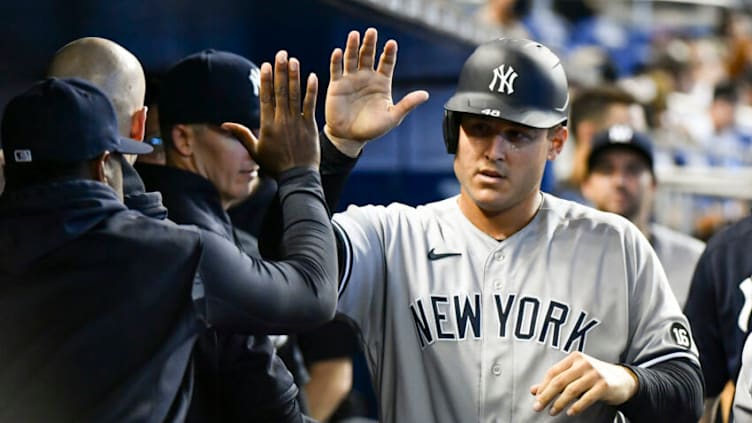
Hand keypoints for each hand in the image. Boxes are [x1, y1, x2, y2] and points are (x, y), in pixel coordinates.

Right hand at [223, 50, 318, 176]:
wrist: (297, 177)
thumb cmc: (275, 166)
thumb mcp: (255, 151)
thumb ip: (241, 134)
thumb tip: (224, 123)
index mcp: (267, 125)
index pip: (265, 97)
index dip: (266, 80)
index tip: (266, 65)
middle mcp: (281, 121)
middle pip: (279, 92)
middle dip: (280, 71)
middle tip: (281, 54)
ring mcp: (296, 122)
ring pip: (294, 95)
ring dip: (293, 76)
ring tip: (293, 60)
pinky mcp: (309, 126)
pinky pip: (310, 105)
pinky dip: (311, 91)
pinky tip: (311, 76)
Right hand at [325, 27, 428, 156]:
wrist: (350, 138)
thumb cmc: (372, 129)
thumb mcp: (392, 117)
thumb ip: (407, 104)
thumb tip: (426, 94)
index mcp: (382, 82)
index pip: (386, 63)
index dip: (389, 53)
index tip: (391, 43)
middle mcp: (367, 77)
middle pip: (368, 55)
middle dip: (370, 44)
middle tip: (372, 32)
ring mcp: (351, 79)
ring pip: (352, 58)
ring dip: (353, 46)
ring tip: (354, 35)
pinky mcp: (336, 85)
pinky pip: (336, 70)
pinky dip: (337, 60)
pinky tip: (338, 52)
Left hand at [530, 352, 638, 416]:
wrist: (624, 379)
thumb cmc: (595, 377)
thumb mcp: (575, 375)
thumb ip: (555, 381)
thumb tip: (534, 391)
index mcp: (574, 358)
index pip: (553, 372)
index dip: (543, 386)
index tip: (536, 398)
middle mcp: (583, 363)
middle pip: (559, 381)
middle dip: (546, 395)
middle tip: (538, 407)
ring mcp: (594, 374)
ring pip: (571, 390)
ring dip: (559, 403)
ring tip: (552, 412)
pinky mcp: (604, 385)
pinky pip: (586, 398)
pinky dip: (576, 406)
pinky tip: (570, 412)